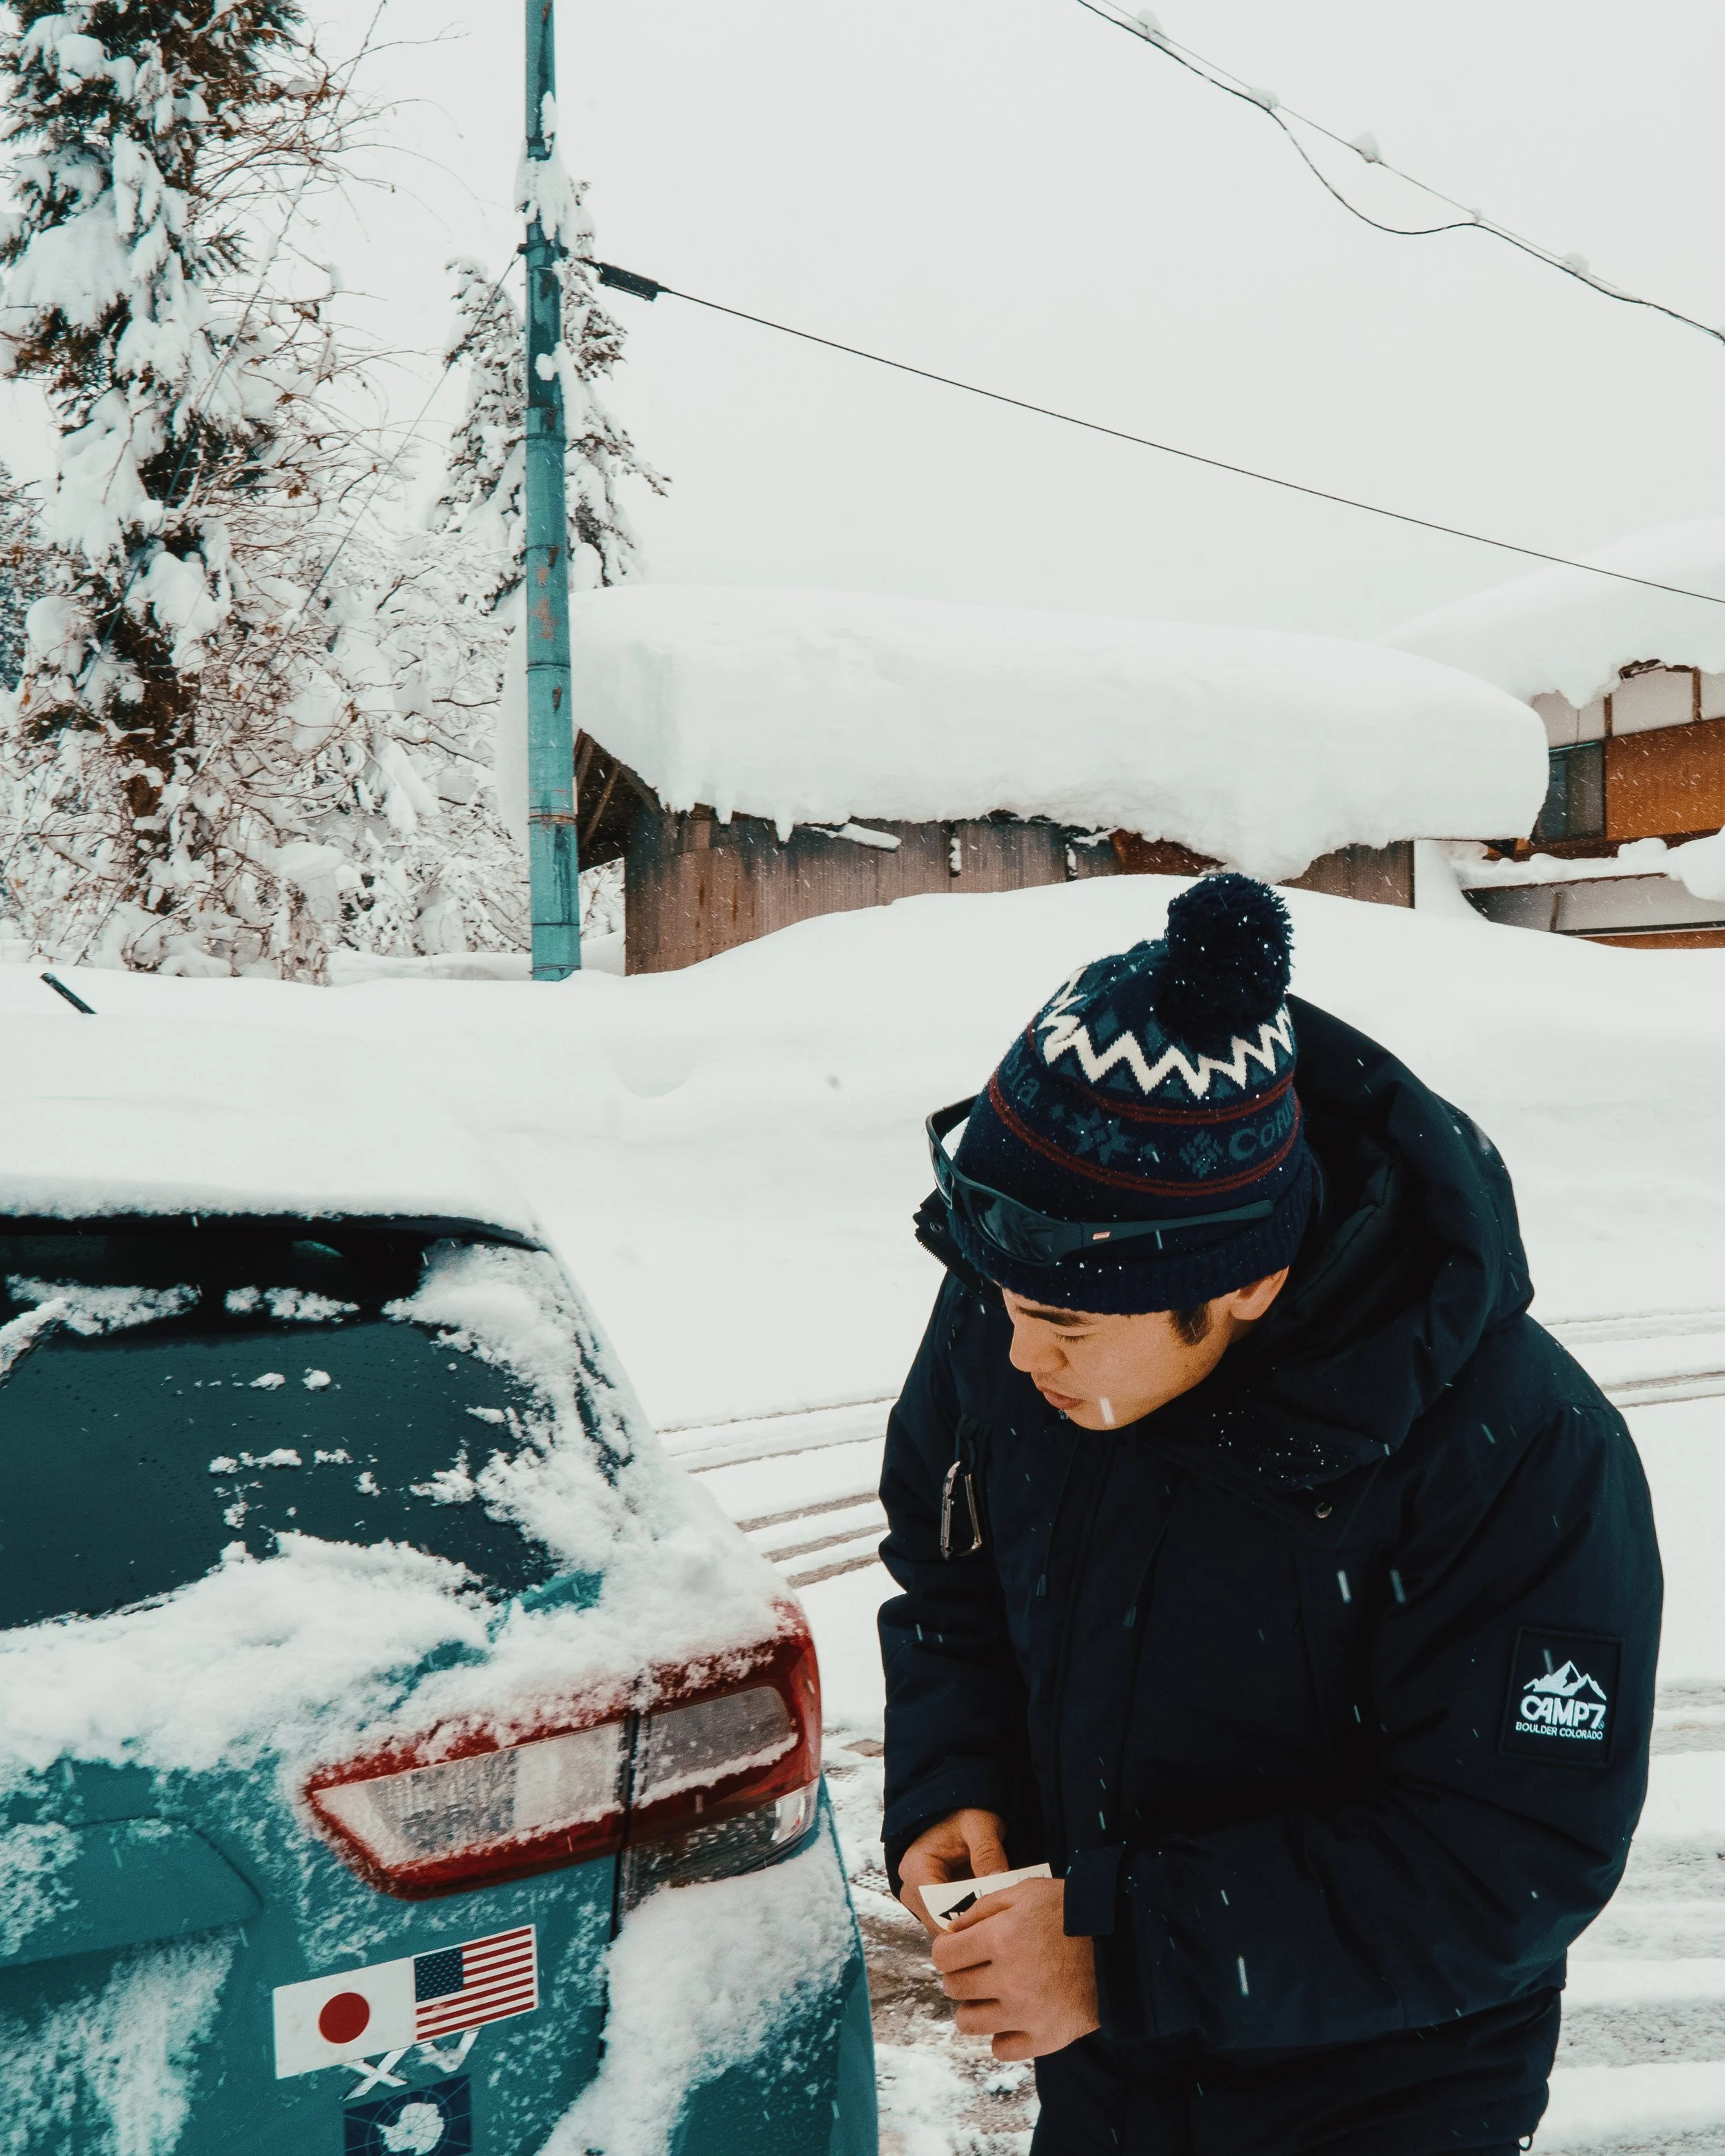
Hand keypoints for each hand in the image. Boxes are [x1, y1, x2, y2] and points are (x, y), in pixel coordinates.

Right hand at [897, 1808, 1010, 1936]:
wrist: (959, 1811)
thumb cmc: (965, 1813)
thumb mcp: (980, 1826)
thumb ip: (988, 1853)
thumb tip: (998, 1882)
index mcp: (915, 1867)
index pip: (936, 1909)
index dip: (966, 1916)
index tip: (994, 1915)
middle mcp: (911, 1888)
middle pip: (940, 1923)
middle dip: (971, 1922)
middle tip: (1002, 1916)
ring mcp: (921, 1899)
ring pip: (947, 1927)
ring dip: (972, 1923)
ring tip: (998, 1912)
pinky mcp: (933, 1904)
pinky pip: (952, 1922)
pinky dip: (971, 1919)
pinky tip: (990, 1911)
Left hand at [932, 1877, 1099, 2060]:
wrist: (1121, 1946)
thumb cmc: (1071, 1913)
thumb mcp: (1025, 1893)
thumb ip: (982, 1908)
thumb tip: (951, 1932)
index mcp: (1000, 1940)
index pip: (943, 1957)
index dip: (947, 1950)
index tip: (957, 1949)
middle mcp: (1008, 1981)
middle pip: (954, 1989)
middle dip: (960, 1975)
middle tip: (978, 1968)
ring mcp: (1026, 2015)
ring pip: (969, 2023)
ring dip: (975, 2007)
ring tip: (993, 1994)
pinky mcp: (1044, 2039)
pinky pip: (1000, 2049)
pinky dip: (1002, 2034)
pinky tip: (1014, 2016)